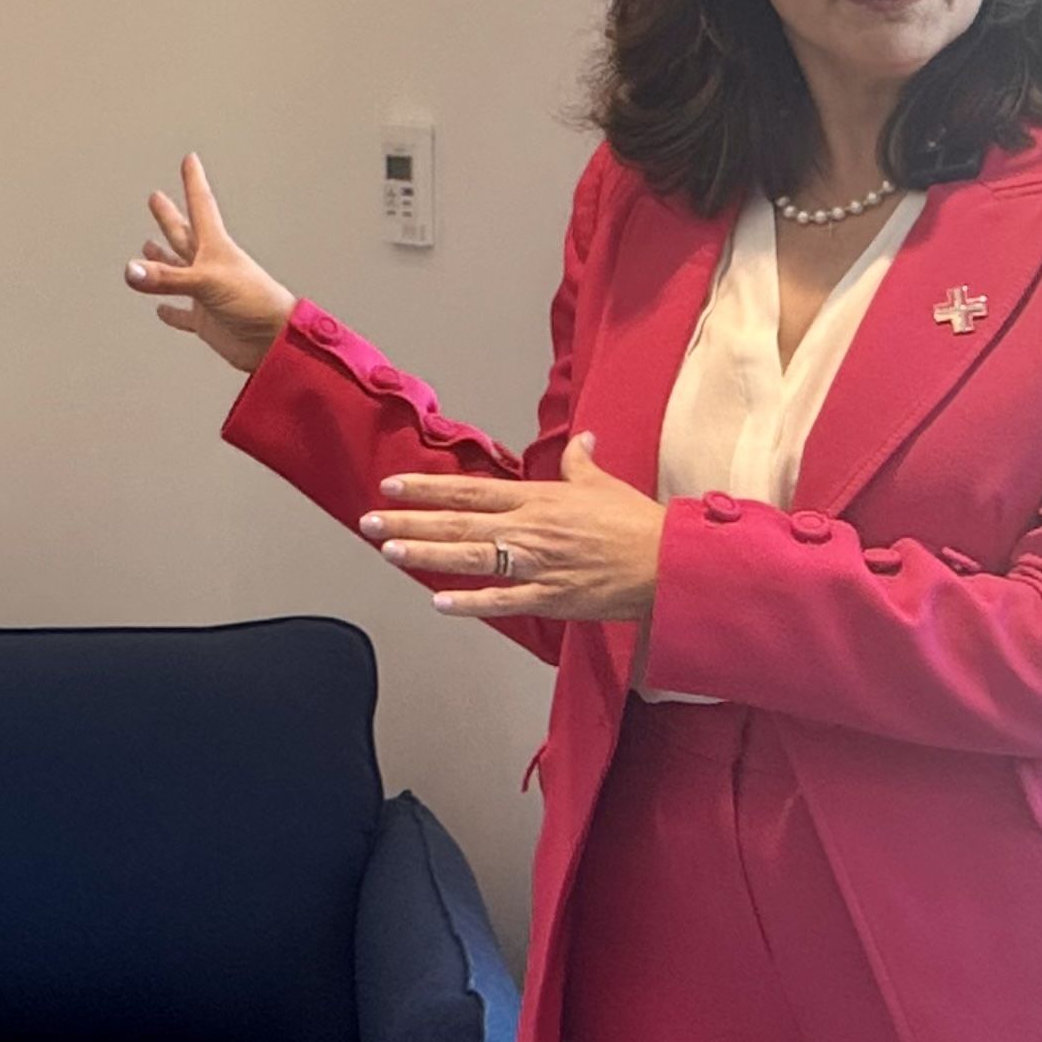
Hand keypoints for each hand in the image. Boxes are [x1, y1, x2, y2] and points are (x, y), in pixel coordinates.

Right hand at [124, 153, 297, 377]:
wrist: (274, 342)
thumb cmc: (255, 303)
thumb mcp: (207, 282)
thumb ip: (168, 279)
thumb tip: (131, 271)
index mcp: (216, 248)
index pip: (201, 206)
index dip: (194, 182)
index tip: (190, 160)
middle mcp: (210, 266)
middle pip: (183, 235)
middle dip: (169, 216)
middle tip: (156, 198)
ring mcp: (207, 293)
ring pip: (178, 271)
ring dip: (163, 260)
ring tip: (149, 247)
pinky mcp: (206, 320)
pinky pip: (183, 314)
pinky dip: (171, 311)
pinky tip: (161, 310)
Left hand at [359, 432, 663, 623]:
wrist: (672, 563)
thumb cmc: (637, 523)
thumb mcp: (602, 484)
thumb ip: (579, 463)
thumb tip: (581, 439)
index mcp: (537, 499)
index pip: (469, 491)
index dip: (427, 488)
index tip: (391, 487)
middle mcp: (529, 529)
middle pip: (458, 524)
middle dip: (410, 524)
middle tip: (369, 524)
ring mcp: (538, 565)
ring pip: (471, 558)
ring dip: (427, 556)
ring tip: (390, 552)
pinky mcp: (552, 597)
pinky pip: (504, 601)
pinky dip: (471, 601)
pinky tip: (439, 601)